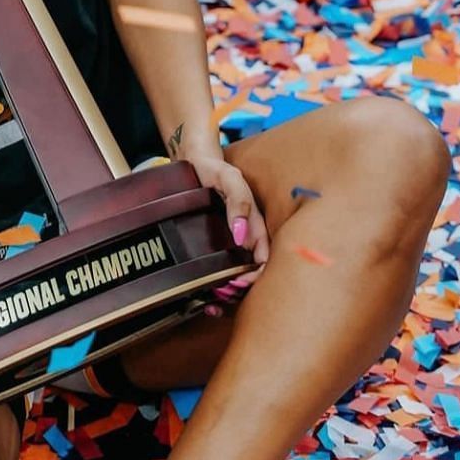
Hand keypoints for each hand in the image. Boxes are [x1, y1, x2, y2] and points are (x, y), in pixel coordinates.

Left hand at [188, 155, 269, 285]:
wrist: (195, 162)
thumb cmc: (215, 169)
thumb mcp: (229, 179)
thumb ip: (238, 202)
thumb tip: (240, 235)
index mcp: (254, 223)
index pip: (264, 257)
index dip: (256, 273)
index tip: (238, 281)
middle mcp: (245, 234)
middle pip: (252, 269)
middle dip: (243, 286)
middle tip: (225, 291)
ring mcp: (230, 239)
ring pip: (238, 271)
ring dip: (231, 288)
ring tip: (216, 296)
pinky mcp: (215, 241)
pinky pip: (221, 266)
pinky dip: (218, 283)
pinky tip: (209, 292)